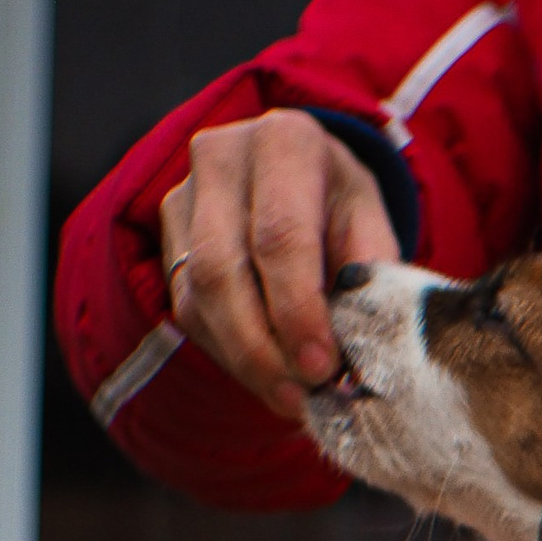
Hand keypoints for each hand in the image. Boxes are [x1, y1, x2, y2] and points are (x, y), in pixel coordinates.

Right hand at [158, 109, 400, 422]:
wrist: (303, 178)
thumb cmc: (344, 208)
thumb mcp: (374, 230)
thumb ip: (370, 282)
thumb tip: (360, 354)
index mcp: (287, 142)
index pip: (281, 237)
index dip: (298, 312)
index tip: (322, 368)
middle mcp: (222, 157)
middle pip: (224, 269)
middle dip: (263, 346)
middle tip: (301, 397)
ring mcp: (184, 193)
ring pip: (198, 294)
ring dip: (244, 358)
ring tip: (289, 398)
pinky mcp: (167, 233)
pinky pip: (186, 306)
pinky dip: (227, 351)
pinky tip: (265, 376)